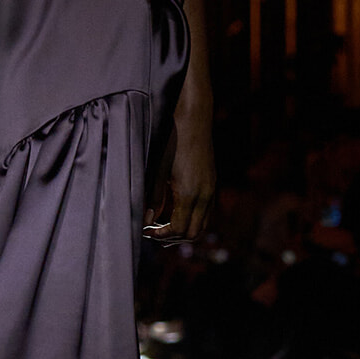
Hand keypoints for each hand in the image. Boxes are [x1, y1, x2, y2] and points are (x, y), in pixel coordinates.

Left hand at [144, 111, 214, 245]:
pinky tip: (176, 212)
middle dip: (174, 238)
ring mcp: (211, 190)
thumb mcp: (158, 170)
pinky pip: (206, 212)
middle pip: (194, 233)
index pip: (179, 229)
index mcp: (189, 194)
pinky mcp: (212, 184)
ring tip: (164, 226)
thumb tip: (147, 220)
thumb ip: (153, 197)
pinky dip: (193, 219)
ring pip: (203, 224)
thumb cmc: (173, 142)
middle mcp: (204, 196)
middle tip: (155, 233)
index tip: (147, 231)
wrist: (194, 120)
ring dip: (185, 230)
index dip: (162, 235)